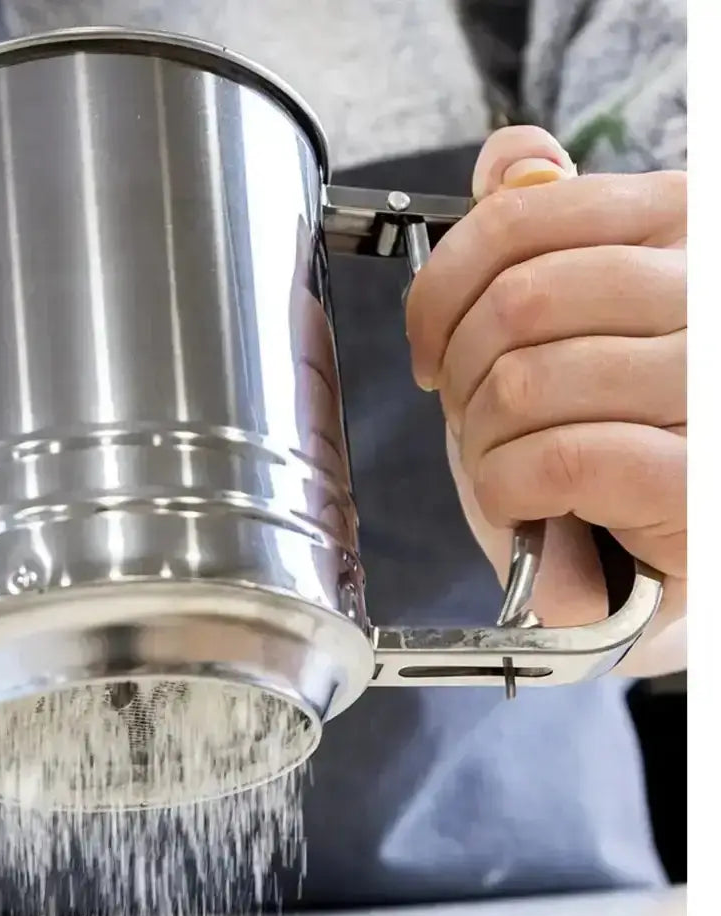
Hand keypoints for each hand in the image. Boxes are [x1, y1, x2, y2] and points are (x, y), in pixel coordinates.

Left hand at [405, 126, 685, 673]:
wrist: (640, 552)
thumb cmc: (598, 426)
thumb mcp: (561, 317)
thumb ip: (544, 232)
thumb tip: (513, 159)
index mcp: (675, 225)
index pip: (518, 218)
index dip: (441, 288)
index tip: (428, 343)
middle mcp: (704, 293)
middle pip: (518, 302)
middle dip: (462, 374)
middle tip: (470, 415)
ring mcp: (706, 387)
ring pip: (528, 382)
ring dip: (483, 440)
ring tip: (502, 460)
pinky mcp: (695, 479)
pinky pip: (561, 458)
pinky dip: (509, 486)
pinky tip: (520, 498)